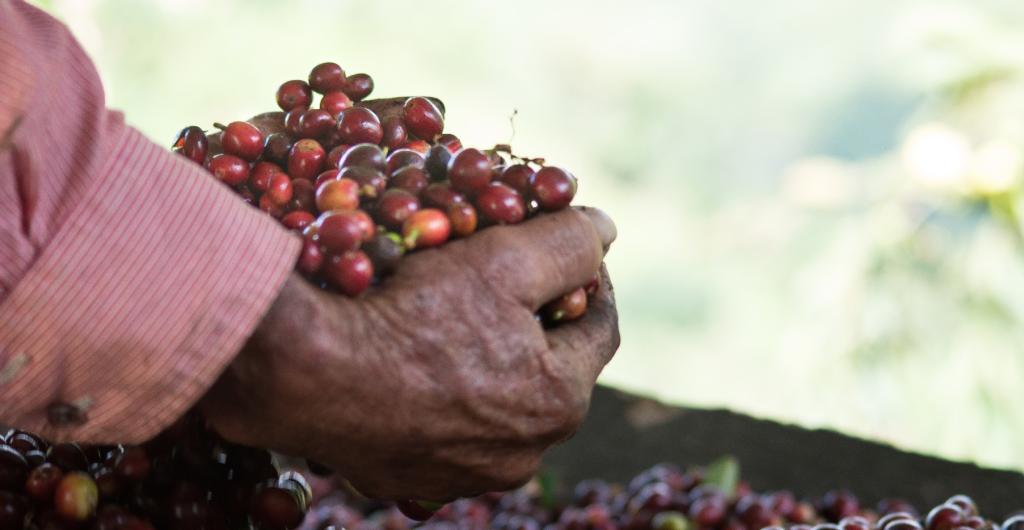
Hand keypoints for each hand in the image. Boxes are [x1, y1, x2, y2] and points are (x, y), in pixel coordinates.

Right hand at [198, 206, 618, 500]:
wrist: (306, 376)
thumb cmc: (413, 314)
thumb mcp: (505, 258)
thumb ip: (568, 241)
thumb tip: (605, 229)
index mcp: (558, 402)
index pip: (598, 328)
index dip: (589, 279)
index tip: (569, 248)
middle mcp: (521, 455)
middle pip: (547, 370)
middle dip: (537, 321)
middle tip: (509, 278)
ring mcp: (464, 474)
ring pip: (495, 405)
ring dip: (489, 362)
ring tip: (457, 316)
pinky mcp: (412, 480)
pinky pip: (443, 429)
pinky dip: (441, 395)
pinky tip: (414, 361)